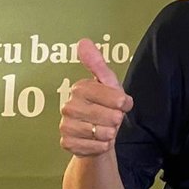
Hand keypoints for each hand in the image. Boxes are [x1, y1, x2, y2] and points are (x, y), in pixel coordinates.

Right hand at [59, 39, 133, 156]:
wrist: (96, 135)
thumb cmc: (105, 107)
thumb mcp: (108, 84)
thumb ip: (98, 64)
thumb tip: (83, 41)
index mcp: (80, 88)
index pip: (116, 98)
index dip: (123, 103)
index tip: (121, 103)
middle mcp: (68, 105)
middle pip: (111, 117)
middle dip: (117, 120)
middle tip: (111, 119)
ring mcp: (65, 125)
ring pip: (103, 133)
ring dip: (110, 134)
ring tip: (104, 129)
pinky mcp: (66, 143)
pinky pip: (96, 147)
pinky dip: (102, 146)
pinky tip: (97, 141)